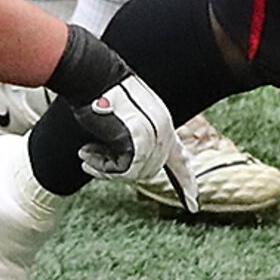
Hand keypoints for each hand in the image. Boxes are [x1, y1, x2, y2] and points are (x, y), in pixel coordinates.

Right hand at [65, 71, 195, 199]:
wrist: (95, 78)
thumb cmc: (101, 94)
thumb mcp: (126, 118)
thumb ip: (133, 138)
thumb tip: (126, 163)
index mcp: (163, 126)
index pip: (179, 159)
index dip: (185, 180)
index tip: (194, 201)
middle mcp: (163, 133)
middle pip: (147, 171)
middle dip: (116, 171)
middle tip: (90, 158)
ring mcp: (152, 138)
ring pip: (133, 173)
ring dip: (104, 168)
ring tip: (87, 152)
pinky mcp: (136, 143)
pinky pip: (120, 171)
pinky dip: (100, 167)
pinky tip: (86, 152)